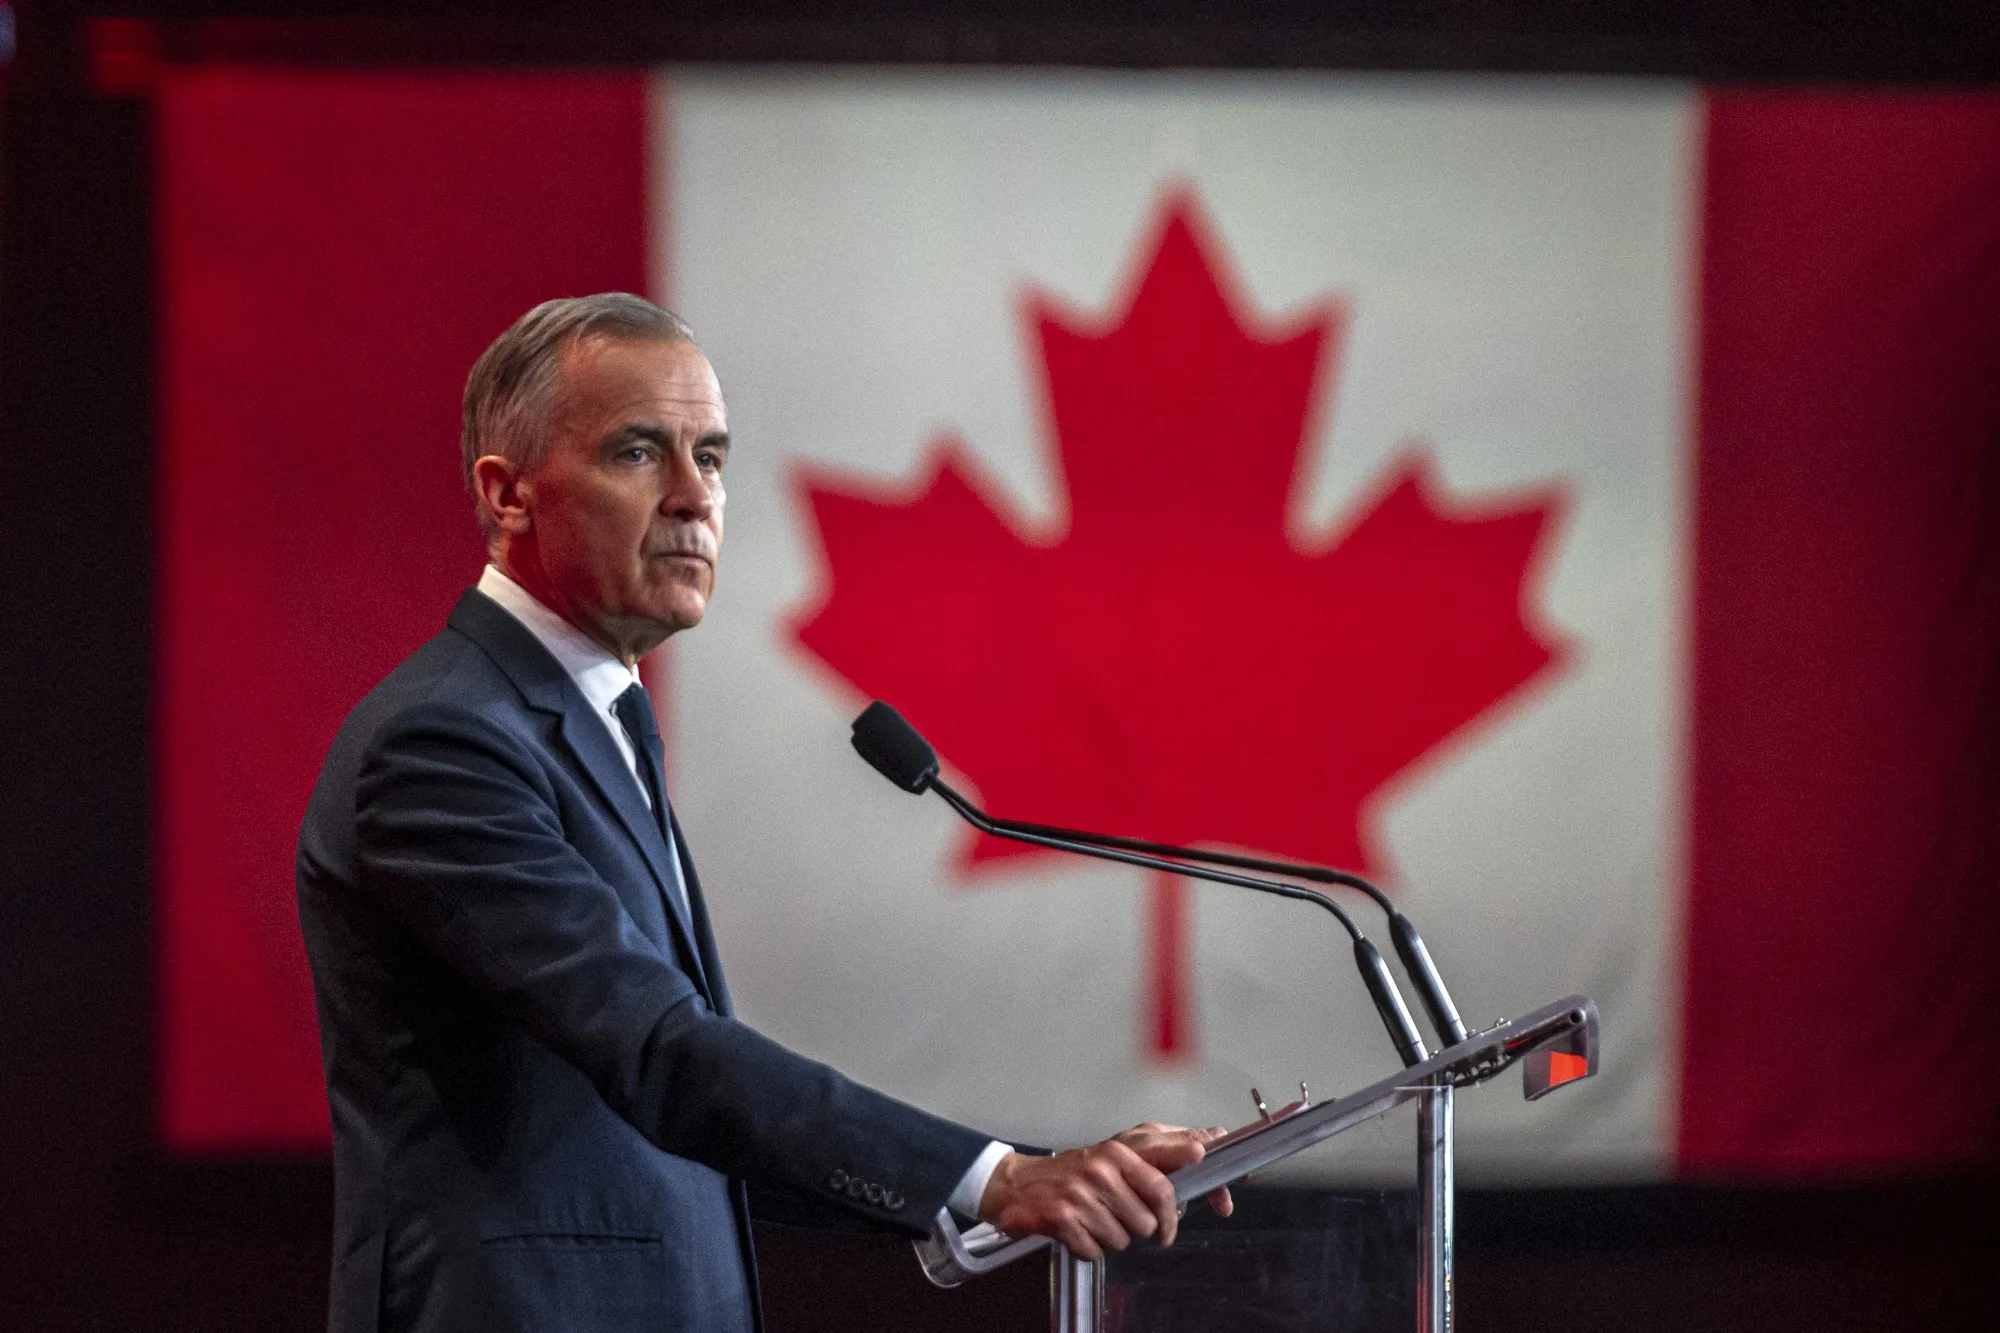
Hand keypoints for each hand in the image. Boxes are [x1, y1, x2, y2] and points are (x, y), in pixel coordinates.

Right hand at [976, 1122, 1231, 1261]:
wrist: (1019, 1184)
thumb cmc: (1076, 1170)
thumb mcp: (1116, 1154)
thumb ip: (1161, 1152)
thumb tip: (1206, 1144)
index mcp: (1118, 1151)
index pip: (1162, 1180)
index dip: (1183, 1202)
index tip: (1216, 1202)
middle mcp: (1101, 1170)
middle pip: (1148, 1221)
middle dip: (1148, 1230)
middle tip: (1139, 1225)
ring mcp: (1080, 1195)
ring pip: (1124, 1239)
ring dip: (1115, 1237)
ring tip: (1098, 1219)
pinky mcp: (1063, 1220)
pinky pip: (1096, 1251)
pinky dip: (1091, 1248)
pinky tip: (1080, 1230)